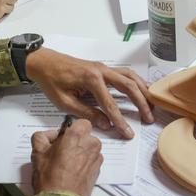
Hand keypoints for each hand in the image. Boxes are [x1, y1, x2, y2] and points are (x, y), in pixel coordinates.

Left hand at [25, 48, 153, 137]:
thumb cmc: (51, 82)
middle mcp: (102, 71)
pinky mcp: (102, 68)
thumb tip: (106, 124)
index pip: (110, 104)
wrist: (44, 62)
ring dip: (142, 90)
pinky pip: (124, 73)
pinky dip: (136, 81)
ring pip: (130, 77)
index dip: (120, 121)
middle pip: (128, 86)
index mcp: (91, 79)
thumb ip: (86, 113)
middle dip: (141, 103)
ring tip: (152, 104)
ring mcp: (103, 67)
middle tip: (149, 119)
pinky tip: (141, 90)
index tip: (129, 133)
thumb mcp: (64, 102)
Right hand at [31, 119, 101, 195]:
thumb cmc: (51, 179)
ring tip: (66, 164)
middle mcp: (90, 144)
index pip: (80, 122)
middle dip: (75, 141)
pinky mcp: (98, 169)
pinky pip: (91, 160)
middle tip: (61, 152)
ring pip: (89, 148)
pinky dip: (84, 163)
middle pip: (85, 136)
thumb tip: (48, 135)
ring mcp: (96, 157)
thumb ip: (41, 137)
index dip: (71, 129)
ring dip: (80, 152)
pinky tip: (72, 172)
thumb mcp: (37, 153)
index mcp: (77, 135)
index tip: (63, 137)